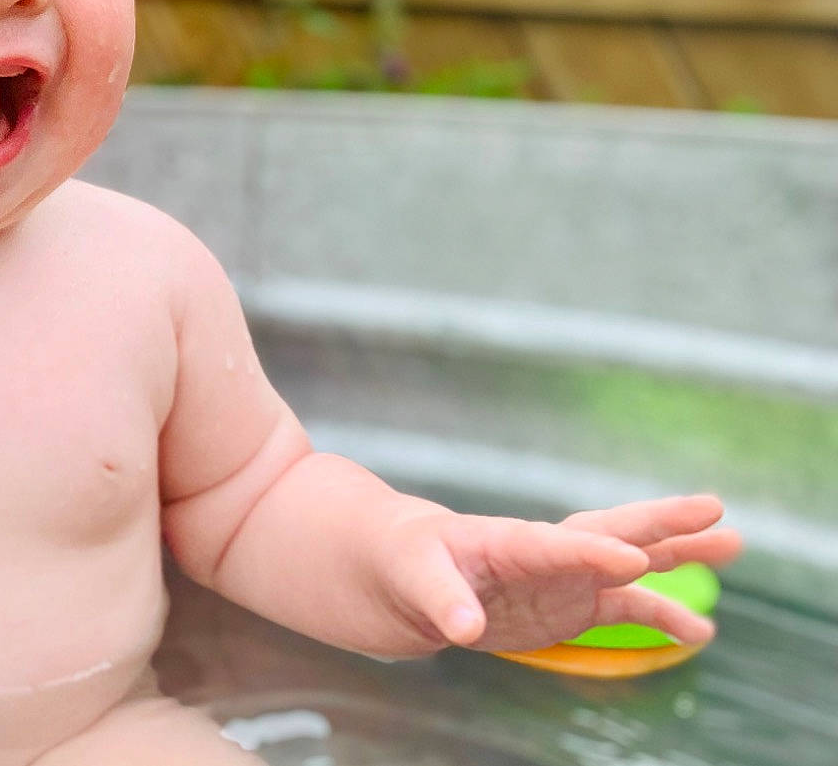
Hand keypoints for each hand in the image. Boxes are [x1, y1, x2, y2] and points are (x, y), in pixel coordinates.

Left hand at [379, 495, 742, 652]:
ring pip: (631, 562)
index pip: (553, 544)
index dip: (590, 551)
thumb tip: (461, 628)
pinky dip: (662, 617)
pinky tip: (700, 632)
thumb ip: (440, 599)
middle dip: (658, 523)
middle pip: (608, 532)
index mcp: (506, 539)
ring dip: (680, 556)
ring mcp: (566, 577)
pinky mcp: (573, 603)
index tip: (632, 559)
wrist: (409, 570)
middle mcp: (547, 552)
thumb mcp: (412, 575)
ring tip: (734, 545)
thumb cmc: (407, 560)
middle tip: (714, 508)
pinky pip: (626, 608)